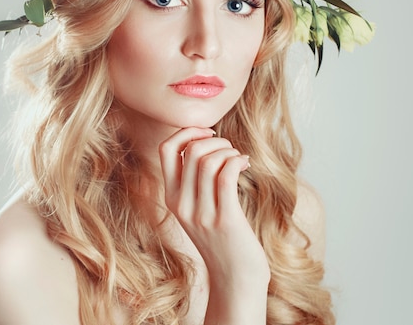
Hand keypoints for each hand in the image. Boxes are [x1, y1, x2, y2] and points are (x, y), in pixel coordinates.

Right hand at [159, 127, 269, 323]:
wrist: (235, 281)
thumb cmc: (223, 241)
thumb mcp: (199, 211)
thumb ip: (196, 183)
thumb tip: (208, 145)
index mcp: (172, 198)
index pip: (166, 149)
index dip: (186, 132)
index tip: (207, 134)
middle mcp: (182, 205)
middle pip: (192, 150)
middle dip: (216, 140)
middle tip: (230, 150)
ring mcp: (201, 213)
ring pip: (209, 160)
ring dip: (229, 150)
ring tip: (239, 159)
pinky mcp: (224, 219)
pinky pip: (226, 174)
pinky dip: (237, 160)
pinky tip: (246, 163)